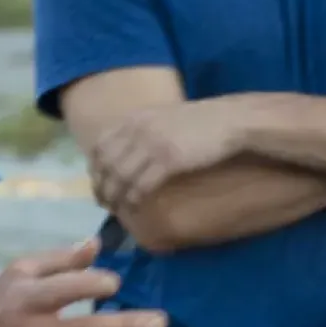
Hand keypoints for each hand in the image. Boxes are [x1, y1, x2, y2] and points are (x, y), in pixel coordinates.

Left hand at [89, 99, 241, 208]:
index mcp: (136, 117)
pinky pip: (141, 184)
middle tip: (102, 202)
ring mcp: (152, 144)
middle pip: (106, 162)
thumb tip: (131, 149)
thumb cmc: (201, 121)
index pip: (101, 143)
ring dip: (114, 195)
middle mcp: (138, 128)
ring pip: (120, 175)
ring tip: (114, 209)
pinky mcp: (169, 160)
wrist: (231, 120)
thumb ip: (145, 128)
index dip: (94, 166)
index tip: (97, 181)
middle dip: (100, 185)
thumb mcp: (165, 117)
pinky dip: (133, 198)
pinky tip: (134, 206)